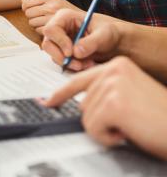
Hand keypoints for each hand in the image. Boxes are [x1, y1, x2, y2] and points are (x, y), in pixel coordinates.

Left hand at [22, 0, 80, 34]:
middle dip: (32, 16)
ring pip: (31, 22)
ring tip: (46, 23)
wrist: (85, 23)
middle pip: (28, 13)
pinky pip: (38, 30)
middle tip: (41, 18)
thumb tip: (22, 1)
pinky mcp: (53, 28)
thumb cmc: (66, 12)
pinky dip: (41, 31)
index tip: (33, 10)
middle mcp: (51, 5)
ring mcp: (52, 17)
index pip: (26, 2)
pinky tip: (50, 28)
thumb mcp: (55, 1)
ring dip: (36, 24)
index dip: (27, 7)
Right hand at [41, 9, 119, 70]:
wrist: (114, 42)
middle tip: (78, 64)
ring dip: (69, 63)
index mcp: (65, 17)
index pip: (51, 29)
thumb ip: (91, 42)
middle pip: (48, 44)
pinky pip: (60, 61)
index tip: (71, 53)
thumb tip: (76, 52)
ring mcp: (59, 41)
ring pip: (53, 55)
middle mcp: (59, 28)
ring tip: (88, 64)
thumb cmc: (110, 32)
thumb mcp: (104, 35)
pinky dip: (72, 66)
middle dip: (62, 57)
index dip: (59, 42)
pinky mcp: (62, 52)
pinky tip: (86, 64)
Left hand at [42, 57, 166, 159]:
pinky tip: (127, 132)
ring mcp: (112, 85)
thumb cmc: (160, 116)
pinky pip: (93, 128)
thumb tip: (80, 104)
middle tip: (126, 123)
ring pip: (87, 117)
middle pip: (83, 104)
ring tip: (130, 126)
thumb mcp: (130, 95)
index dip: (61, 94)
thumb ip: (106, 93)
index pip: (79, 80)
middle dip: (100, 120)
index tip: (48, 101)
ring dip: (106, 129)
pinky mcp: (114, 103)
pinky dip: (107, 138)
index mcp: (117, 65)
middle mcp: (113, 70)